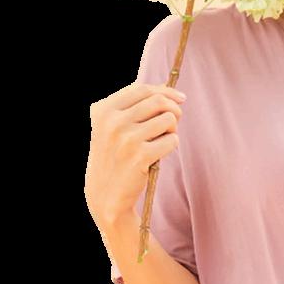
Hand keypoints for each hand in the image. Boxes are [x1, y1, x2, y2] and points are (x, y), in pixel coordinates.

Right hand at [85, 81, 186, 225]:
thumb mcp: (111, 126)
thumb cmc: (114, 155)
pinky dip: (171, 145)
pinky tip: (159, 153)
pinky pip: (172, 140)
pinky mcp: (140, 156)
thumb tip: (167, 89)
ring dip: (172, 129)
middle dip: (174, 109)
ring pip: (169, 119)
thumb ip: (133, 105)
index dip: (166, 91)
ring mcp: (126, 139)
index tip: (180, 98)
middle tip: (174, 122)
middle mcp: (112, 122)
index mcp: (103, 110)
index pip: (142, 89)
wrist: (105, 193)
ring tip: (162, 140)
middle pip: (158, 101)